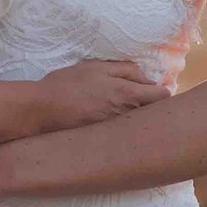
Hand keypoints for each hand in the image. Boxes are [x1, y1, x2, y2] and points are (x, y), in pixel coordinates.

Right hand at [37, 57, 167, 130]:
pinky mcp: (106, 138)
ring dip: (135, 115)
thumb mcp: (97, 67)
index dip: (160, 90)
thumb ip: (126, 70)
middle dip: (150, 105)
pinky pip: (123, 131)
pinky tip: (107, 119)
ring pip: (138, 121)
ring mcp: (117, 130)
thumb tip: (146, 79)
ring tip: (118, 108)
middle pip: (152, 111)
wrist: (43, 109)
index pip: (162, 96)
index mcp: (128, 95)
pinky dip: (121, 125)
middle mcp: (127, 115)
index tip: (152, 88)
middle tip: (138, 98)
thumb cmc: (68, 83)